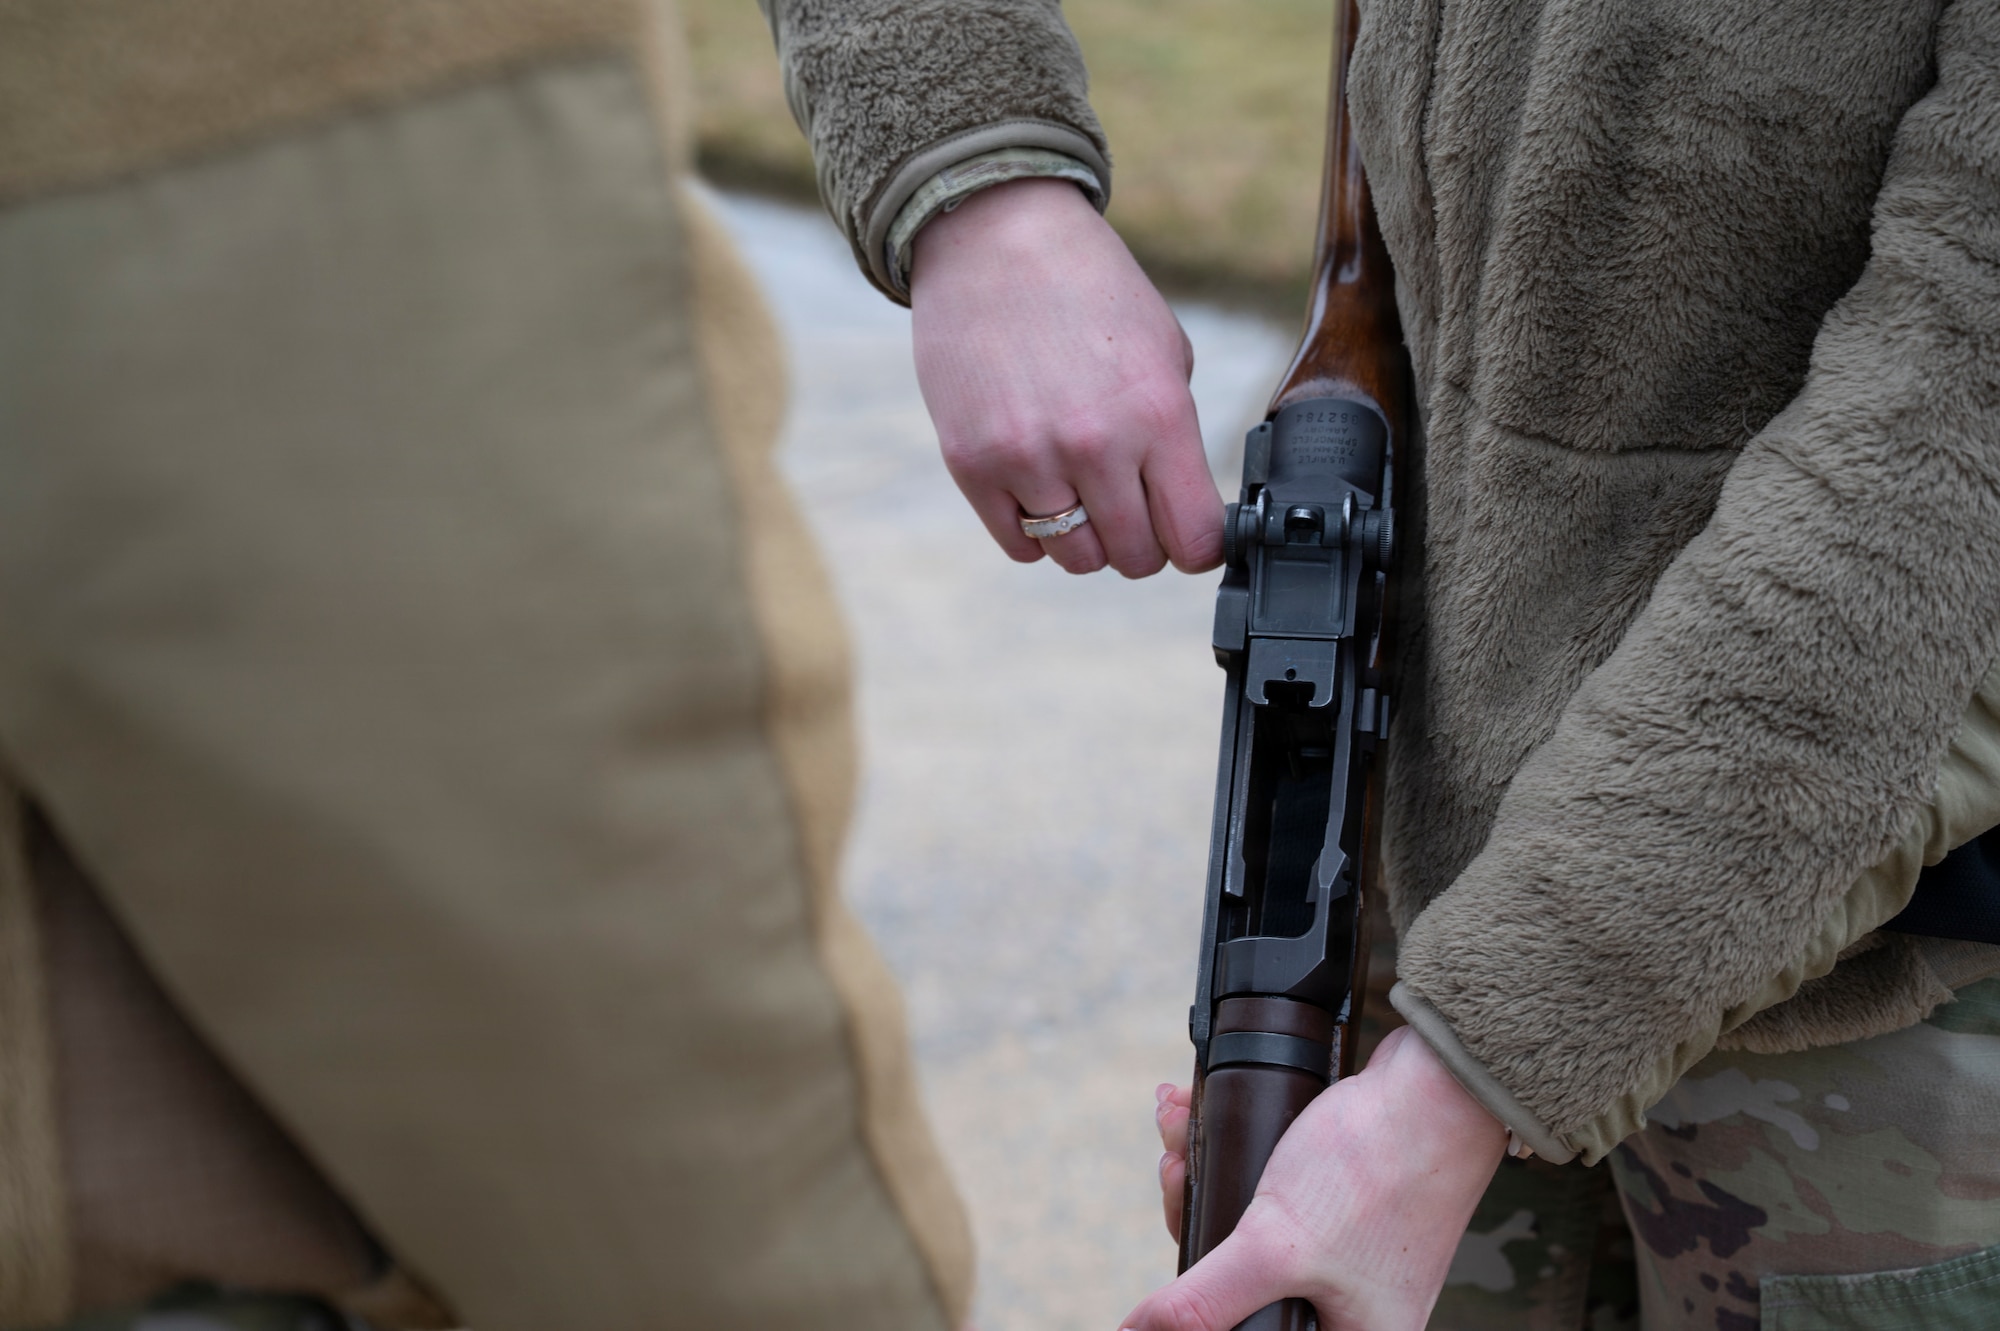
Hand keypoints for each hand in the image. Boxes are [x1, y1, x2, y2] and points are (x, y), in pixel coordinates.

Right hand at [910, 178, 1222, 576]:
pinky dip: (1035, 530)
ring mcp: (1028, 459)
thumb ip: (1176, 433)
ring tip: (1080, 488)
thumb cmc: (1087, 290)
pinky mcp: (972, 465)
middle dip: (1142, 542)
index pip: (1195, 539)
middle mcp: (1094, 445)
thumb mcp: (1165, 348)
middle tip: (1131, 505)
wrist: (993, 237)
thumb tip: (1181, 504)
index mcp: (1157, 413)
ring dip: (1086, 536)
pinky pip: (1020, 545)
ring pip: (1076, 558)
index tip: (1190, 533)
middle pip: (1135, 558)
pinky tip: (1040, 486)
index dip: (1198, 547)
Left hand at [1133, 1028, 1506, 1330]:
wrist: (1443, 1083)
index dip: (1193, 1297)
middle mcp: (1352, 1304)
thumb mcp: (1277, 1245)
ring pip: (1248, 1220)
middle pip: (1237, 1275)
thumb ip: (1205, 1301)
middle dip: (1192, 1206)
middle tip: (1176, 1164)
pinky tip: (1200, 1111)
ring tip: (1182, 1122)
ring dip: (1202, 1167)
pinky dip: (1229, 1147)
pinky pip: (1268, 1182)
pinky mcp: (1343, 1196)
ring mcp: (1349, 1248)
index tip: (1174, 1229)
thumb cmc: (1376, 1173)